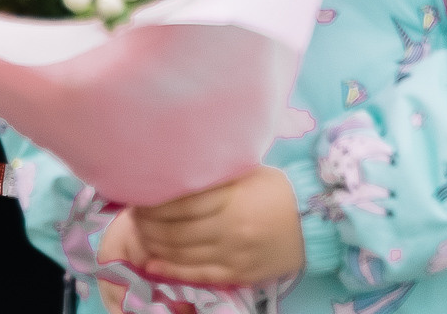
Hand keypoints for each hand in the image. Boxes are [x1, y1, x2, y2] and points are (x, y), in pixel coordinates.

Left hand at [102, 167, 304, 287]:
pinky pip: (197, 274)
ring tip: (139, 234)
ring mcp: (233, 254)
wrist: (314, 224)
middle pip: (175, 228)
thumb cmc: (277, 191)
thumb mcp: (247, 173)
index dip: (153, 201)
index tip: (137, 194)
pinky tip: (151, 263)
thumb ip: (214, 176)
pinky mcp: (237, 273)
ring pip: (181, 252)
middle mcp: (229, 228)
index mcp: (231, 198)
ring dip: (154, 244)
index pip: (180, 201)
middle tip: (133, 215)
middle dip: (147, 223)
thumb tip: (174, 172)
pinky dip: (170, 269)